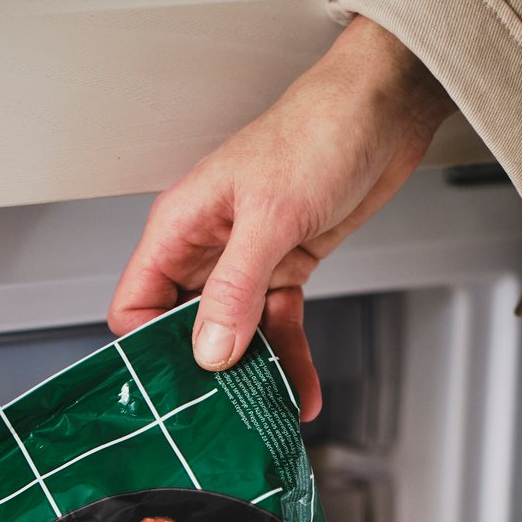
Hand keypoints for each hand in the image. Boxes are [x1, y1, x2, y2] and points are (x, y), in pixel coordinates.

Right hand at [108, 19, 452, 419]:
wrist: (385, 107)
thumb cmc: (319, 130)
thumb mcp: (271, 214)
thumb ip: (235, 287)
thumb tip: (208, 349)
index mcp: (182, 225)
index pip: (136, 302)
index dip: (147, 346)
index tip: (172, 384)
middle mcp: (208, 247)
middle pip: (183, 327)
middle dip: (201, 372)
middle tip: (218, 414)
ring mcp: (246, 261)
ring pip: (234, 335)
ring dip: (251, 374)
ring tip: (264, 411)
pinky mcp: (285, 268)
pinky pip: (277, 327)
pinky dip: (289, 359)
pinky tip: (301, 390)